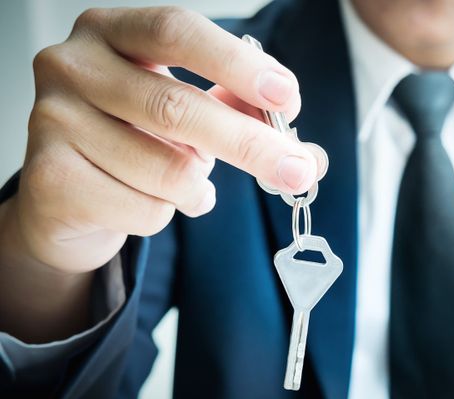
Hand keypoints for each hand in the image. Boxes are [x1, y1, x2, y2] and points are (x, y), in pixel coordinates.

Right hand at [13, 6, 324, 273]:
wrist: (68, 197)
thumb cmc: (139, 141)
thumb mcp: (192, 114)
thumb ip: (244, 115)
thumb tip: (306, 156)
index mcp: (111, 31)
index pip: (177, 31)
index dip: (236, 64)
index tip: (287, 97)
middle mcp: (72, 65)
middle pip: (176, 106)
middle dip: (250, 145)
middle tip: (297, 172)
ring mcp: (52, 121)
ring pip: (166, 171)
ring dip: (199, 189)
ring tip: (192, 185)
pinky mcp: (48, 178)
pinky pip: (144, 209)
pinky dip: (169, 215)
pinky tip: (152, 203)